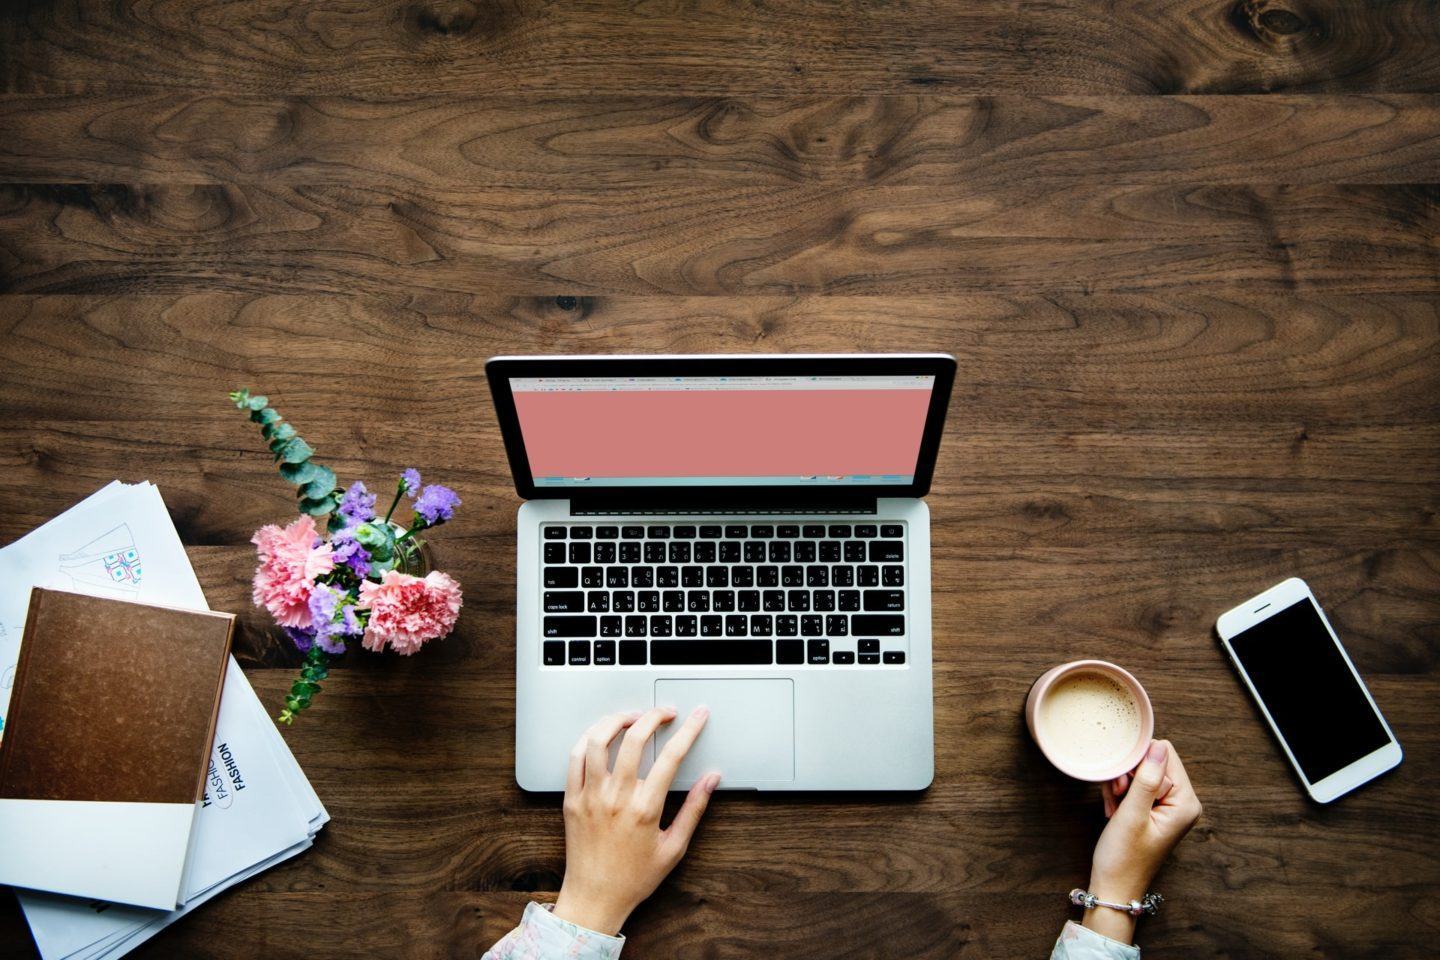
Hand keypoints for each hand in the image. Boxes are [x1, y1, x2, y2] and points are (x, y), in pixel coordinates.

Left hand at [552, 707, 719, 935]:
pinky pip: (575, 757)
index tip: (698, 716)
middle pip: (634, 739)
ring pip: (599, 740)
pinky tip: (602, 735)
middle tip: (665, 712)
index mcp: (645, 809)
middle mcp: (616, 798)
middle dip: (654, 716)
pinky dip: (589, 738)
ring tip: (632, 717)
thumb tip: (711, 780)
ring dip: (617, 720)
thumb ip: (694, 809)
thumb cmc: (634, 878)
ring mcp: (590, 796)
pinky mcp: (571, 799)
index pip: (672, 756)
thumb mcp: (674, 847)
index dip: (689, 730)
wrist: (594, 898)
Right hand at [1084, 739, 1201, 944]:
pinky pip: (1137, 786)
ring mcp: (1170, 806)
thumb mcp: (1132, 815)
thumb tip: (1157, 746)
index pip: (1164, 755)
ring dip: (1121, 786)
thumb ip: (1146, 779)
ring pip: (1141, 773)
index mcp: (1186, 802)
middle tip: (1117, 799)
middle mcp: (1183, 802)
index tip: (1123, 787)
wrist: (1114, 887)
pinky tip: (1114, 811)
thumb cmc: (1123, 858)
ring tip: (1115, 809)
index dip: (1138, 763)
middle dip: (1128, 776)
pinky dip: (1121, 795)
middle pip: (1152, 762)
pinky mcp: (1156, 810)